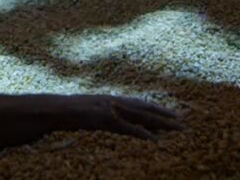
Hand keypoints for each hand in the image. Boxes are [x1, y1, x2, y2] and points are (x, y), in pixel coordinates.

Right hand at [60, 95, 186, 139]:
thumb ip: (106, 114)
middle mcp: (115, 101)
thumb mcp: (92, 111)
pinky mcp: (106, 120)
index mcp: (113, 99)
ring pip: (142, 116)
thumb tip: (116, 120)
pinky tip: (155, 140)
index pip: (141, 103)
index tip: (174, 114)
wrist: (55, 110)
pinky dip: (142, 134)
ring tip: (177, 130)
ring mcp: (112, 109)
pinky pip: (128, 128)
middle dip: (166, 115)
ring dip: (161, 123)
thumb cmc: (71, 113)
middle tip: (184, 123)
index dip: (158, 108)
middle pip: (146, 109)